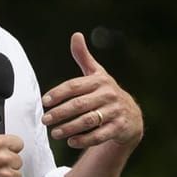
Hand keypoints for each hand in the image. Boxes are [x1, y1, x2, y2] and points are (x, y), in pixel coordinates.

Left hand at [41, 32, 143, 150]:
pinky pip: (100, 135)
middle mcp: (108, 95)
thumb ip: (84, 57)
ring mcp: (115, 112)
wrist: (132, 115)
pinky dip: (85, 140)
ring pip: (89, 121)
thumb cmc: (107, 93)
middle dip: (60, 112)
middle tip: (45, 119)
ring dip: (69, 128)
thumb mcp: (98, 74)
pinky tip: (71, 142)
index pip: (75, 86)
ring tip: (54, 133)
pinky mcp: (119, 127)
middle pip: (80, 104)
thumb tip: (76, 35)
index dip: (59, 93)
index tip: (45, 101)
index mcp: (99, 81)